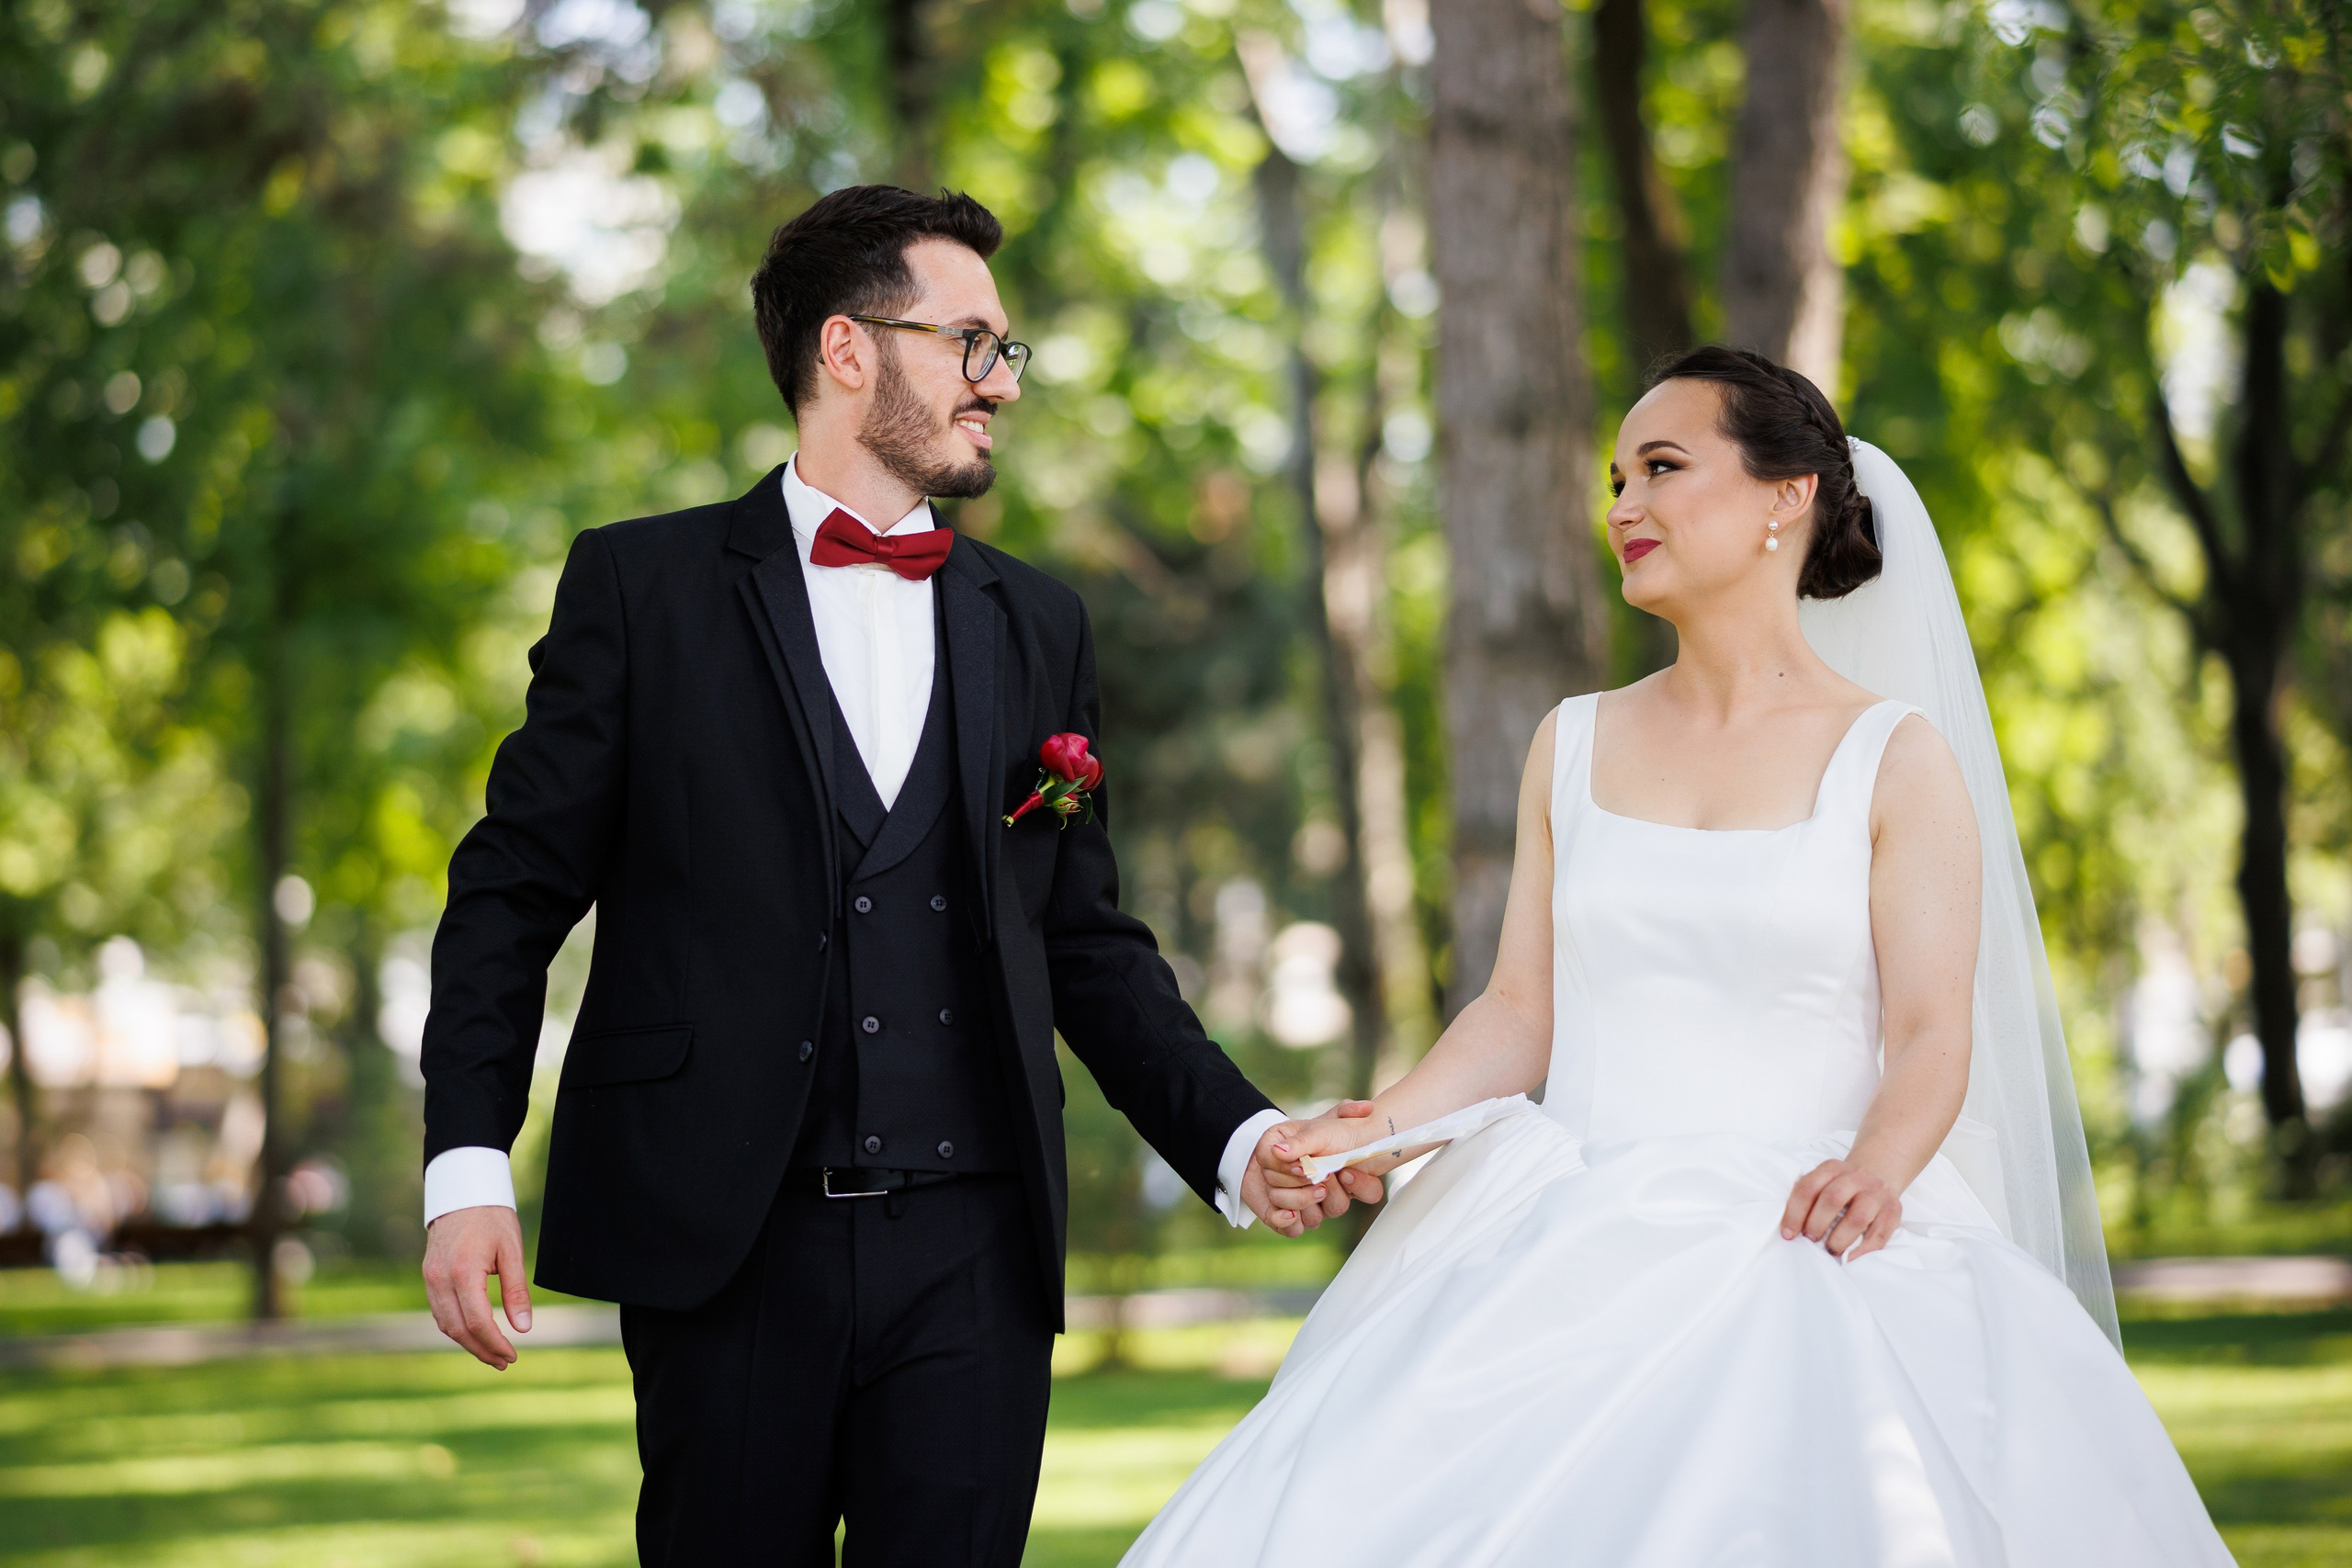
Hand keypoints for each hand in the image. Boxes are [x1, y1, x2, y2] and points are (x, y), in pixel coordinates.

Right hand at [423, 1204, 531, 1367]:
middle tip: (505, 1362)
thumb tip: (524, 1328)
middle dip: (482, 1350)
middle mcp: (441, 1279)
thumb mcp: (512, 1251)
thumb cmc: (493, 1219)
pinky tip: (475, 1334)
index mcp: (464, 1272)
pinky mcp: (428, 1277)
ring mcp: (430, 1279)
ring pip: (446, 1324)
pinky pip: (440, 1312)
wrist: (463, 1192)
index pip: (477, 1322)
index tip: (513, 1355)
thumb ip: (517, 1291)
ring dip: (468, 1343)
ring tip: (492, 1354)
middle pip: (458, 1329)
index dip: (495, 1343)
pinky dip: (456, 1328)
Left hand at [1243, 1101, 1392, 1236]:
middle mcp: (1332, 1195)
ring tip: (1294, 1176)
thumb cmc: (1305, 1133)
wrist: (1271, 1146)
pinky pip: (1293, 1229)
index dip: (1361, 1186)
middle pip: (1339, 1206)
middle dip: (1328, 1189)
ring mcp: (1312, 1208)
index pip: (1371, 1193)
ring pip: (1315, 1218)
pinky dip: (1288, 1221)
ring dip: (1304, 1199)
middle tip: (1317, 1171)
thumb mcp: (1326, 1117)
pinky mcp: (1289, 1217)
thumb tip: (1367, 1107)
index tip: (1345, 1171)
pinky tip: (1285, 1210)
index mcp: (1348, 1177)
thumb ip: (1346, 1111)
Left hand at [1780, 1158, 1900, 1260]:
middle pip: (1832, 1199)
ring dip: (1839, 1238)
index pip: (1808, 1187)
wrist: (1878, 1174)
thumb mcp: (1824, 1180)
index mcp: (1832, 1168)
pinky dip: (1862, 1250)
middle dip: (1816, 1224)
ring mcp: (1877, 1193)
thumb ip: (1808, 1196)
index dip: (1795, 1213)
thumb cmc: (1842, 1186)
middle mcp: (1856, 1177)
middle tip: (1810, 1239)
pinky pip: (1879, 1234)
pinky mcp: (1893, 1210)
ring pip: (1857, 1217)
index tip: (1788, 1234)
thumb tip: (1789, 1228)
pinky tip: (1850, 1257)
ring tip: (1830, 1249)